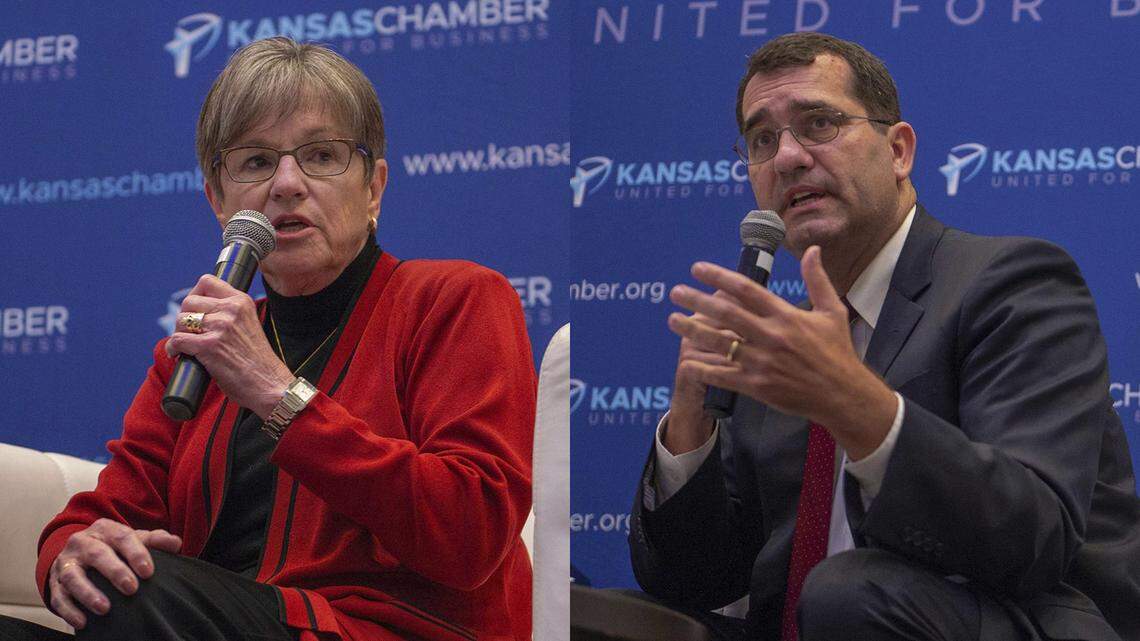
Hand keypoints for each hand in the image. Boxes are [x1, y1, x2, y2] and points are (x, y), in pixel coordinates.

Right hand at [48, 519, 181, 629]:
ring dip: (88, 593)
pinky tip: (83, 622)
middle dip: (115, 571)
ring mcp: (67, 562)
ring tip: (105, 608)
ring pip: (73, 576)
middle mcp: (83, 542)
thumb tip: (175, 543)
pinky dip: (69, 610)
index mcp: (105, 529)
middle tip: (131, 588)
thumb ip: (155, 540)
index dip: (136, 553)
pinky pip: (58, 597)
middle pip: (97, 554)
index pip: (122, 536)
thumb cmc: (114, 547)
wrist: (79, 552)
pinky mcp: (55, 582)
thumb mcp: (134, 540)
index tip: (148, 572)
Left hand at [164, 275, 293, 417]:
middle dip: (184, 318)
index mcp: (241, 302)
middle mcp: (231, 310)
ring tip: (186, 345)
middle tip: (189, 332)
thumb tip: (201, 313)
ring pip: (181, 320)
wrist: (269, 384)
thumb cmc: (258, 362)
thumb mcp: (249, 325)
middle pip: (189, 302)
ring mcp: (220, 327)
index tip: (195, 310)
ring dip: (178, 333)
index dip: (194, 295)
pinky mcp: (209, 346)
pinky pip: (177, 339)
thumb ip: (230, 315)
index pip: (207, 281)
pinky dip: (173, 348)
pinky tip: (178, 354)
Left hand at [667, 246, 895, 457]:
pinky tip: (686, 361)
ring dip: (693, 331)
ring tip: (673, 321)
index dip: (718, 277)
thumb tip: (812, 249)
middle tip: (675, 292)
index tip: (697, 269)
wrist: (843, 395)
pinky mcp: (758, 386)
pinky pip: (724, 376)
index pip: (746, 290)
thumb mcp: (832, 311)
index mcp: (786, 316)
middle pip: (726, 314)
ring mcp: (763, 363)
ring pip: (720, 344)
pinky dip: (703, 369)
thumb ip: (817, 279)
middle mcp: (772, 337)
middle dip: (696, 301)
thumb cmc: (837, 352)